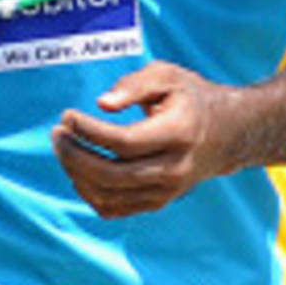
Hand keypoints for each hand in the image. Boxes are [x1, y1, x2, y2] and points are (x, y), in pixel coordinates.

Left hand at [52, 62, 240, 218]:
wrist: (228, 133)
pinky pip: (115, 208)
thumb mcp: (168, 75)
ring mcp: (167, 191)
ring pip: (110, 196)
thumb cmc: (191, 97)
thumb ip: (134, 84)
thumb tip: (102, 103)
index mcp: (179, 133)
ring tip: (65, 147)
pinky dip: (90, 193)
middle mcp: (174, 168)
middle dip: (75, 156)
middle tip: (57, 134)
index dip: (89, 131)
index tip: (67, 116)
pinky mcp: (159, 202)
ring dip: (77, 174)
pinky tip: (79, 169)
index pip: (124, 142)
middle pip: (112, 175)